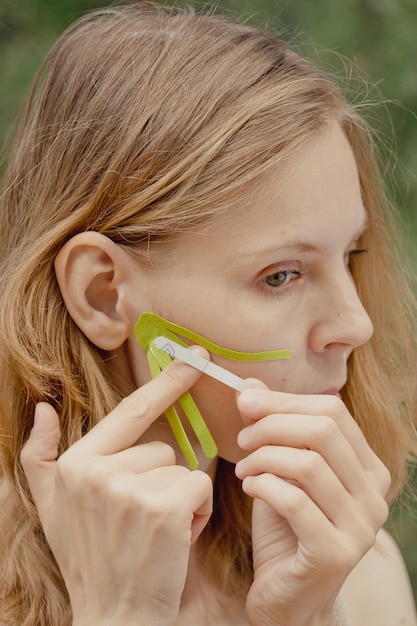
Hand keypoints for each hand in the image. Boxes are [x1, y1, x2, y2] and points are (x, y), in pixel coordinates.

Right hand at [20, 353, 212, 625]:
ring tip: (156, 532)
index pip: (131, 410)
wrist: (115, 615)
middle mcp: (97, 471)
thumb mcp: (52, 507)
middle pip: (162, 448)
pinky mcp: (163, 508)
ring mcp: (129, 489)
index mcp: (76, 464)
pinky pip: (198, 487)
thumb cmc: (90, 558)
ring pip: (181, 469)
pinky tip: (175, 539)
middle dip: (163, 481)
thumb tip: (43, 409)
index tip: (196, 355)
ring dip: (179, 498)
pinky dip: (197, 512)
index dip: (168, 380)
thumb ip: (40, 457)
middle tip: (144, 520)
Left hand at [235, 386, 390, 625]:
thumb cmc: (285, 527)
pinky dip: (264, 486)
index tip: (246, 403)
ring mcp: (360, 527)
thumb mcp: (281, 470)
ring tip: (242, 468)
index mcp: (368, 467)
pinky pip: (296, 502)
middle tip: (242, 439)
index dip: (285, 401)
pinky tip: (249, 487)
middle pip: (324, 431)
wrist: (288, 595)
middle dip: (272, 425)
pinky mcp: (335, 554)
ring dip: (264, 457)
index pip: (333, 411)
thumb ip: (272, 430)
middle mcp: (374, 495)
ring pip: (309, 464)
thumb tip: (248, 388)